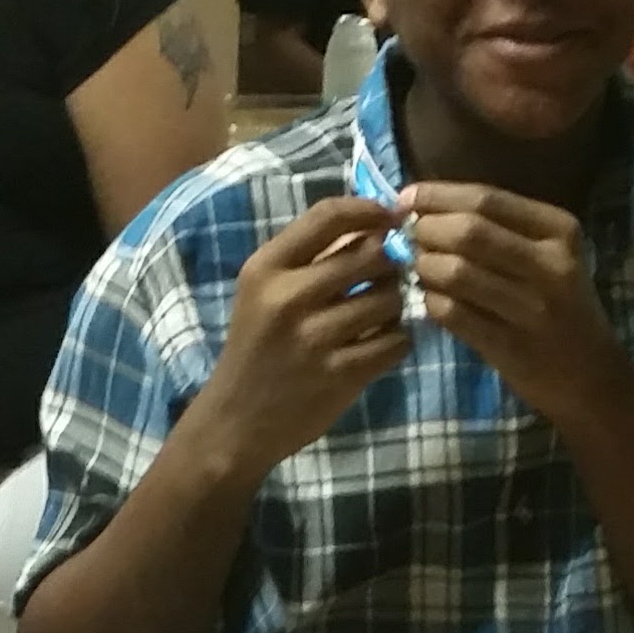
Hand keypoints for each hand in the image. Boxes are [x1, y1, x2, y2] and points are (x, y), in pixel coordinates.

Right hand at [190, 193, 406, 479]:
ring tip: (381, 315)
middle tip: (388, 276)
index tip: (391, 217)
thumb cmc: (256, 348)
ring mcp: (315, 339)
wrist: (236, 422)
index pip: (328, 216)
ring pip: (389, 299)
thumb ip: (309, 258)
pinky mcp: (340, 375)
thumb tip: (373, 223)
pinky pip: (396, 341)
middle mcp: (288, 298)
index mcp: (266, 268)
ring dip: (395, 304)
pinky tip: (381, 345)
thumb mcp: (264, 292)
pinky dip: (397, 340)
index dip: (370, 209)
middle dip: (390, 262)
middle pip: (370, 254)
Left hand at [399, 181, 623, 419]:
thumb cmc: (559, 307)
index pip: (486, 199)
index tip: (405, 198)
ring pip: (456, 272)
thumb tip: (427, 206)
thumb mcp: (548, 256)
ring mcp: (533, 309)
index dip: (437, 196)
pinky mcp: (512, 346)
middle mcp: (551, 265)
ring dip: (424, 266)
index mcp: (559, 230)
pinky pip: (454, 314)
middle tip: (407, 237)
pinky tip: (429, 299)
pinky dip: (431, 302)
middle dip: (426, 230)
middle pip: (469, 232)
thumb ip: (499, 228)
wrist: (591, 377)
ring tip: (417, 268)